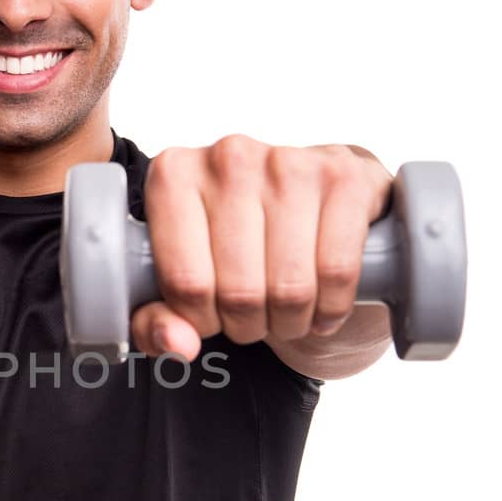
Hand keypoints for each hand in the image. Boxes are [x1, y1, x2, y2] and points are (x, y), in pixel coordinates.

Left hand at [133, 134, 394, 359]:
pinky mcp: (345, 177)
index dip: (200, 321)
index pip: (185, 283)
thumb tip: (177, 344)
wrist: (312, 205)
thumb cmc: (237, 244)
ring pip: (290, 287)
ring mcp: (290, 162)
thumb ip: (156, 321)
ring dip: (291, 321)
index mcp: (173, 175)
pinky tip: (322, 305)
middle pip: (239, 291)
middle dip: (248, 325)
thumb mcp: (183, 282)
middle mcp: (229, 157)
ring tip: (285, 313)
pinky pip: (337, 271)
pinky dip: (332, 306)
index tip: (210, 319)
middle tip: (252, 319)